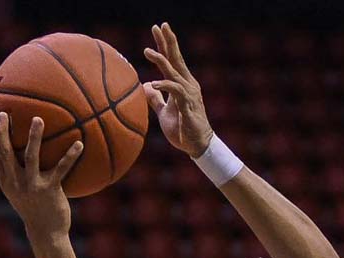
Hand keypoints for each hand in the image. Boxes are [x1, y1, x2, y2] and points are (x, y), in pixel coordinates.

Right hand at [0, 112, 83, 238]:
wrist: (46, 233)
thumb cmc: (34, 210)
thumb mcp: (19, 194)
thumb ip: (15, 177)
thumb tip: (17, 157)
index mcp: (7, 182)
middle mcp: (16, 182)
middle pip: (6, 153)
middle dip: (3, 132)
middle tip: (4, 113)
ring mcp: (32, 185)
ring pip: (31, 156)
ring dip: (34, 137)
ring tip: (38, 119)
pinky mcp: (50, 190)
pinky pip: (61, 168)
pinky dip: (70, 156)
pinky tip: (79, 143)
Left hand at [143, 23, 213, 157]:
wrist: (197, 145)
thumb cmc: (182, 129)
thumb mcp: (164, 112)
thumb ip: (156, 99)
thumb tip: (145, 86)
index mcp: (182, 84)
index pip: (172, 60)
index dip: (165, 44)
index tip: (158, 29)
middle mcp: (187, 84)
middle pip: (176, 58)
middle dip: (167, 41)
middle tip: (159, 26)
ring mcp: (189, 93)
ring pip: (174, 71)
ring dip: (161, 60)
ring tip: (147, 51)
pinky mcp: (188, 105)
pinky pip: (175, 90)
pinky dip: (164, 85)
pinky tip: (153, 83)